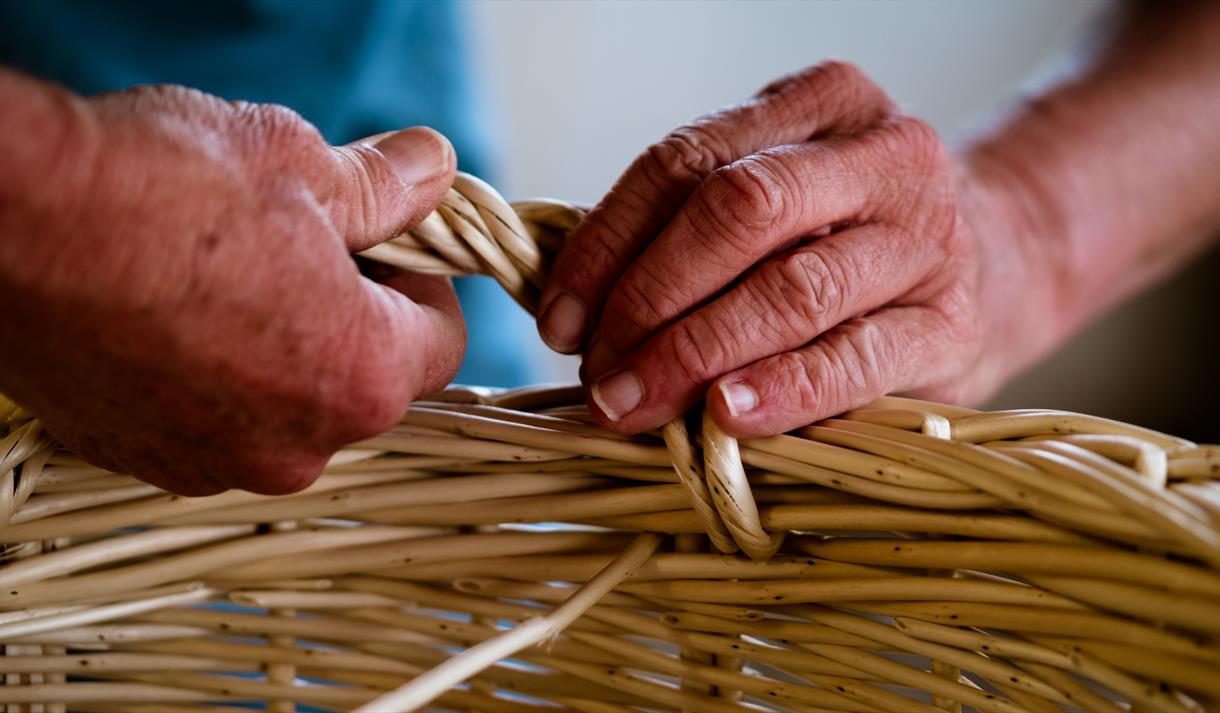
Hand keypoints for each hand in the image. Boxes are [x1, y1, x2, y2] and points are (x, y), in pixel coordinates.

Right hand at [0, 81, 463, 494]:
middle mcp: (294, 446)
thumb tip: (432, 170)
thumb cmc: (160, 189)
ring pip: (283, 405)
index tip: (383, 242)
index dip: (421, 283)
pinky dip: (206, 374)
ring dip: (276, 348)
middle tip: (302, 246)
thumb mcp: (298, 162)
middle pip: (360, 380)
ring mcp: (208, 463)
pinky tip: (167, 310)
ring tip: (226, 272)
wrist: (5, 224)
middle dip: (348, 315)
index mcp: (360, 380)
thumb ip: (384, 187)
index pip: (443, 344)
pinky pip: (206, 419)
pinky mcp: (135, 458)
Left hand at [538, 62, 1036, 436]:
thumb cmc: (850, 238)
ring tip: (633, 402)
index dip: (607, 243)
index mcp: (819, 103)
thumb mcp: (779, 200)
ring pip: (790, 287)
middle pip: (736, 213)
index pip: (685, 160)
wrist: (1000, 262)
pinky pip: (853, 357)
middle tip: (598, 373)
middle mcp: (881, 154)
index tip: (559, 318)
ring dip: (694, 352)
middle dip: (647, 298)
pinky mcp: (952, 322)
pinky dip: (781, 389)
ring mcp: (926, 236)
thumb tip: (572, 311)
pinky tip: (726, 416)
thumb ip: (687, 231)